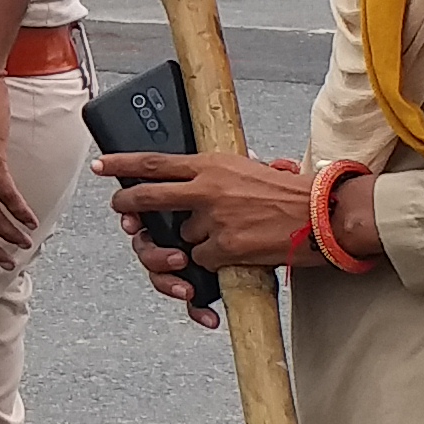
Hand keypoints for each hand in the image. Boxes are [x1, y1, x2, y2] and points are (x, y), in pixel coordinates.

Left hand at [96, 148, 339, 326]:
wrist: (321, 215)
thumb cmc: (291, 192)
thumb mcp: (248, 169)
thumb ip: (216, 176)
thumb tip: (191, 182)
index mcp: (210, 164)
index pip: (153, 162)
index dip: (122, 164)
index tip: (101, 165)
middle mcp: (205, 189)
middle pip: (146, 198)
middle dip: (128, 206)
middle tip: (123, 211)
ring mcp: (211, 220)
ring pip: (180, 238)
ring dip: (194, 242)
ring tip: (226, 233)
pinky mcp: (222, 248)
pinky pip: (200, 260)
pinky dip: (212, 261)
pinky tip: (235, 251)